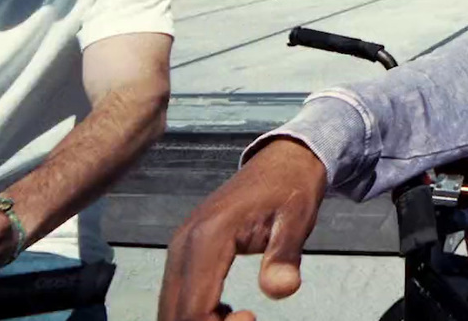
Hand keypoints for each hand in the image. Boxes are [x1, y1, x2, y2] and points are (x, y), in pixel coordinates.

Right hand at [158, 138, 328, 320]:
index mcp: (208, 238)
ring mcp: (179, 248)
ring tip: (239, 315)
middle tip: (245, 318)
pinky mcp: (183, 253)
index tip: (251, 318)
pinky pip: (177, 296)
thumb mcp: (297, 219)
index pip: (192, 308)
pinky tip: (226, 309)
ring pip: (170, 308)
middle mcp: (183, 245)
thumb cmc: (291, 187)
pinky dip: (195, 312)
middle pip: (173, 314)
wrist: (283, 161)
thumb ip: (284, 255)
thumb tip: (282, 291)